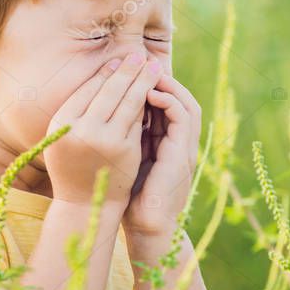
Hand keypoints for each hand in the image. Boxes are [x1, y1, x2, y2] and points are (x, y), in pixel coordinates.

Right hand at [43, 52, 163, 208]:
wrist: (83, 204)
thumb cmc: (72, 165)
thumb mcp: (63, 136)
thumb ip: (77, 110)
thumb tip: (106, 73)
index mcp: (61, 122)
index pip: (88, 89)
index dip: (105, 73)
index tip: (118, 60)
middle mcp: (81, 129)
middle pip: (109, 90)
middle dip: (127, 70)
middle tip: (139, 54)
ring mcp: (105, 140)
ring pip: (128, 102)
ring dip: (142, 81)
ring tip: (152, 66)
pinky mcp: (125, 149)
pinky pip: (137, 120)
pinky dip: (146, 103)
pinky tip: (154, 91)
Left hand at [124, 73, 200, 238]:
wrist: (146, 227)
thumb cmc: (130, 196)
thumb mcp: (126, 158)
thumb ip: (124, 137)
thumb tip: (103, 112)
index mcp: (168, 143)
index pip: (166, 104)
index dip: (151, 85)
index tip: (129, 71)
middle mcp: (180, 143)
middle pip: (180, 98)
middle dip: (161, 78)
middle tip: (140, 62)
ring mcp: (185, 148)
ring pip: (186, 103)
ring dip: (168, 85)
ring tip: (145, 73)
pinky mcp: (184, 154)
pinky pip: (183, 118)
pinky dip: (168, 101)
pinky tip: (148, 94)